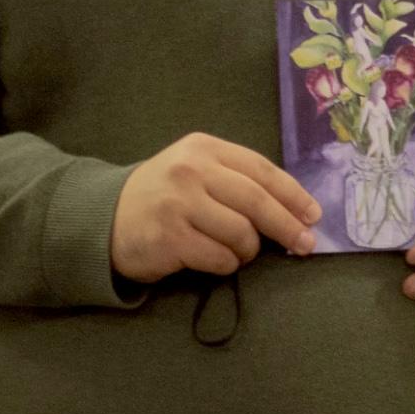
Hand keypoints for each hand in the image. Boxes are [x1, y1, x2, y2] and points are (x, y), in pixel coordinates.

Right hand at [111, 133, 320, 281]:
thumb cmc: (162, 196)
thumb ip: (238, 181)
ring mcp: (177, 204)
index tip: (314, 215)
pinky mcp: (168, 238)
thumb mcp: (196, 171)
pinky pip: (219, 257)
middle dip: (288, 226)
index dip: (293, 195)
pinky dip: (227, 264)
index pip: (262, 170)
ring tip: (241, 252)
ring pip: (241, 233)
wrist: (101, 218)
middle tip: (305, 244)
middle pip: (257, 201)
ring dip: (250, 250)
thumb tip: (295, 210)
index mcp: (203, 149)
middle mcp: (190, 171)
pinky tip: (217, 260)